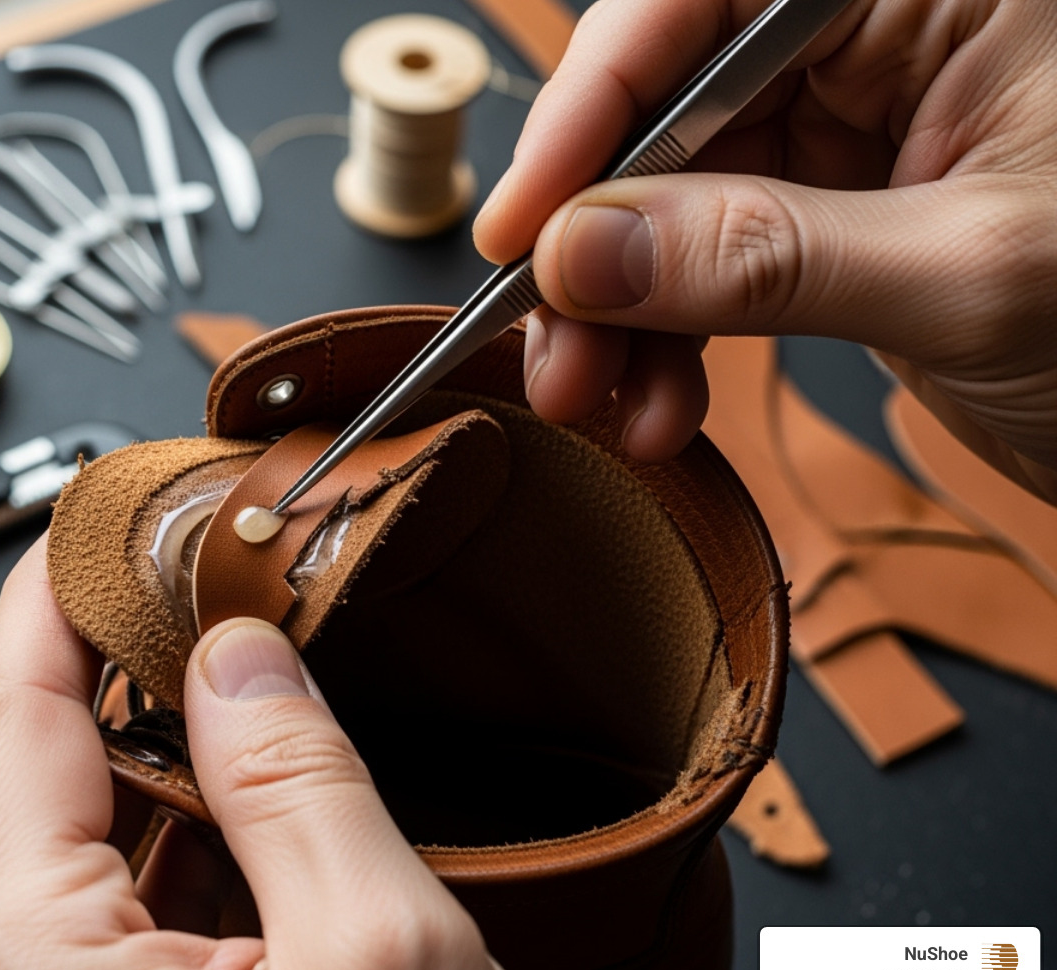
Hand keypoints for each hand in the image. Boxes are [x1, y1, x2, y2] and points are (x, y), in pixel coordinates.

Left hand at [0, 536, 535, 969]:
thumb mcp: (384, 959)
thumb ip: (297, 783)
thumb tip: (237, 650)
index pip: (12, 728)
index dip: (49, 604)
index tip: (87, 523)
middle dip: (31, 661)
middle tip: (104, 576)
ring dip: (57, 739)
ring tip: (137, 661)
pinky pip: (48, 924)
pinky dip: (95, 828)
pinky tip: (164, 796)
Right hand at [473, 0, 1056, 500]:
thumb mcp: (969, 277)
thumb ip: (765, 256)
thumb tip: (584, 251)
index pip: (711, 3)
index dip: (597, 107)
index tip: (525, 228)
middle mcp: (887, 31)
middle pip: (672, 105)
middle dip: (599, 243)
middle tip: (551, 350)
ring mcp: (854, 122)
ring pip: (672, 194)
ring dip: (617, 310)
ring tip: (600, 403)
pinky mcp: (833, 207)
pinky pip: (706, 259)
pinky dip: (666, 337)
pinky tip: (658, 403)